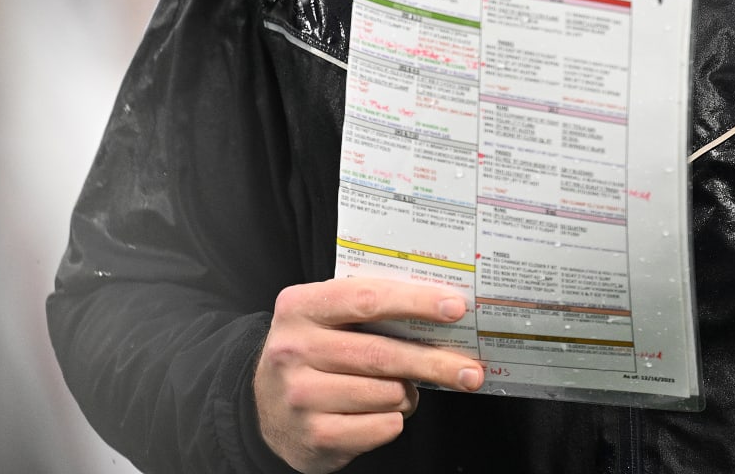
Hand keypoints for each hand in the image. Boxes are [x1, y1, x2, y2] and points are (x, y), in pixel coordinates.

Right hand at [254, 277, 484, 473]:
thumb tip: (440, 309)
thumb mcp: (322, 319)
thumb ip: (365, 307)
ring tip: (400, 390)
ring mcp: (301, 396)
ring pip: (387, 394)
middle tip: (470, 370)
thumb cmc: (311, 355)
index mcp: (300, 307)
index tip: (455, 308)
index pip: (367, 299)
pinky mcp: (314, 435)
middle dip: (435, 362)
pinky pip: (382, 427)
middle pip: (383, 354)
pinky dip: (394, 420)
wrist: (263, 410)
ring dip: (409, 394)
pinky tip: (379, 413)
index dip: (416, 302)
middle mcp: (294, 350)